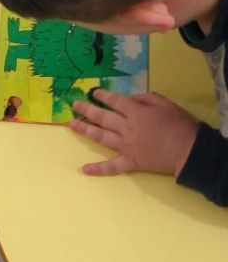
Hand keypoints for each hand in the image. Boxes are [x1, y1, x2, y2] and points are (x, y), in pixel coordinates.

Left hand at [69, 89, 197, 175]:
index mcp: (136, 112)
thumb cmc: (179, 125)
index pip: (115, 101)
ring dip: (85, 131)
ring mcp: (126, 145)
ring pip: (101, 136)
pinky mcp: (130, 161)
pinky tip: (84, 169)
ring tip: (71, 125)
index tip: (94, 92)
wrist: (189, 151)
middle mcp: (127, 128)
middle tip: (74, 105)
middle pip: (103, 117)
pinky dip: (98, 169)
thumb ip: (146, 98)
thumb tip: (130, 98)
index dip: (103, 96)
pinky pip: (111, 166)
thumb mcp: (166, 104)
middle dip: (87, 110)